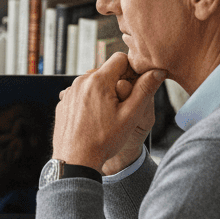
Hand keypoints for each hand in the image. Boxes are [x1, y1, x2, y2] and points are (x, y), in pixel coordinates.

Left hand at [54, 53, 165, 172]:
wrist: (75, 160)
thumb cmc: (104, 140)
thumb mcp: (131, 115)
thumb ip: (144, 90)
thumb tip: (157, 72)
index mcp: (98, 81)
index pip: (120, 58)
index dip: (131, 70)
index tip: (134, 87)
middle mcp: (80, 82)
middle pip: (105, 70)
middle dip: (117, 82)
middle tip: (122, 105)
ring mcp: (69, 92)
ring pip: (92, 82)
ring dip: (103, 92)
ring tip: (108, 115)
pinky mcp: (63, 103)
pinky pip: (80, 94)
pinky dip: (89, 101)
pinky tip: (93, 120)